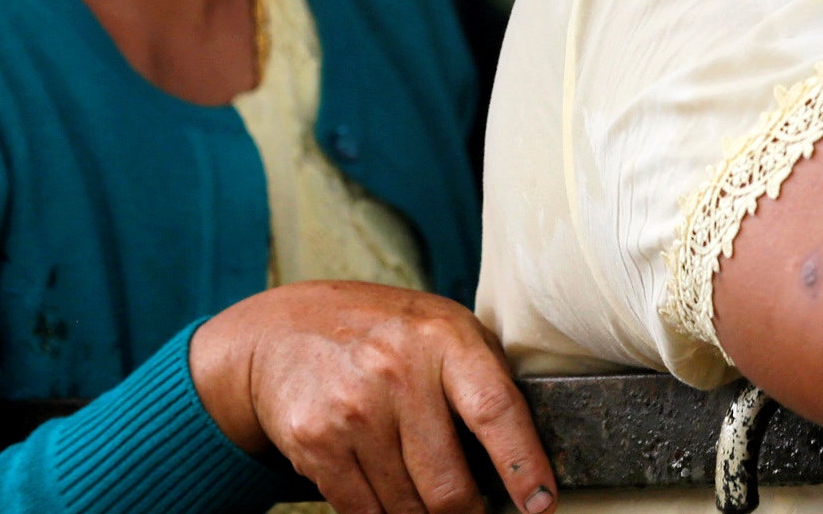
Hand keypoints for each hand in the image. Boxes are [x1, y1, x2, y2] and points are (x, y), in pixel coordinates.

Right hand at [187, 282, 558, 513]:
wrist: (280, 332)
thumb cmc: (382, 332)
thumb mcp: (441, 326)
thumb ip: (484, 374)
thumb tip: (528, 448)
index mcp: (443, 338)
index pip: (495, 411)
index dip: (523, 465)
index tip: (541, 504)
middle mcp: (398, 372)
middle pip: (448, 483)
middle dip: (467, 513)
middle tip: (474, 512)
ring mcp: (353, 410)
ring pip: (406, 507)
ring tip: (428, 498)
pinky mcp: (316, 443)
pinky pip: (363, 511)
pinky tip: (390, 497)